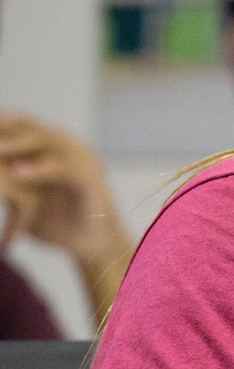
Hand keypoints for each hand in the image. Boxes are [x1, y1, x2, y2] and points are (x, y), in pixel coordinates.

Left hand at [0, 114, 127, 263]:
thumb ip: (4, 183)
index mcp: (48, 146)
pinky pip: (63, 168)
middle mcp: (64, 145)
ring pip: (47, 141)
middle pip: (29, 126)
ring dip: (18, 143)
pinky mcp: (90, 177)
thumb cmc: (54, 219)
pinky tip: (18, 173)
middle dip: (3, 126)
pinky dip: (39, 170)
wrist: (90, 244)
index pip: (17, 125)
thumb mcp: (22, 197)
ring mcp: (79, 158)